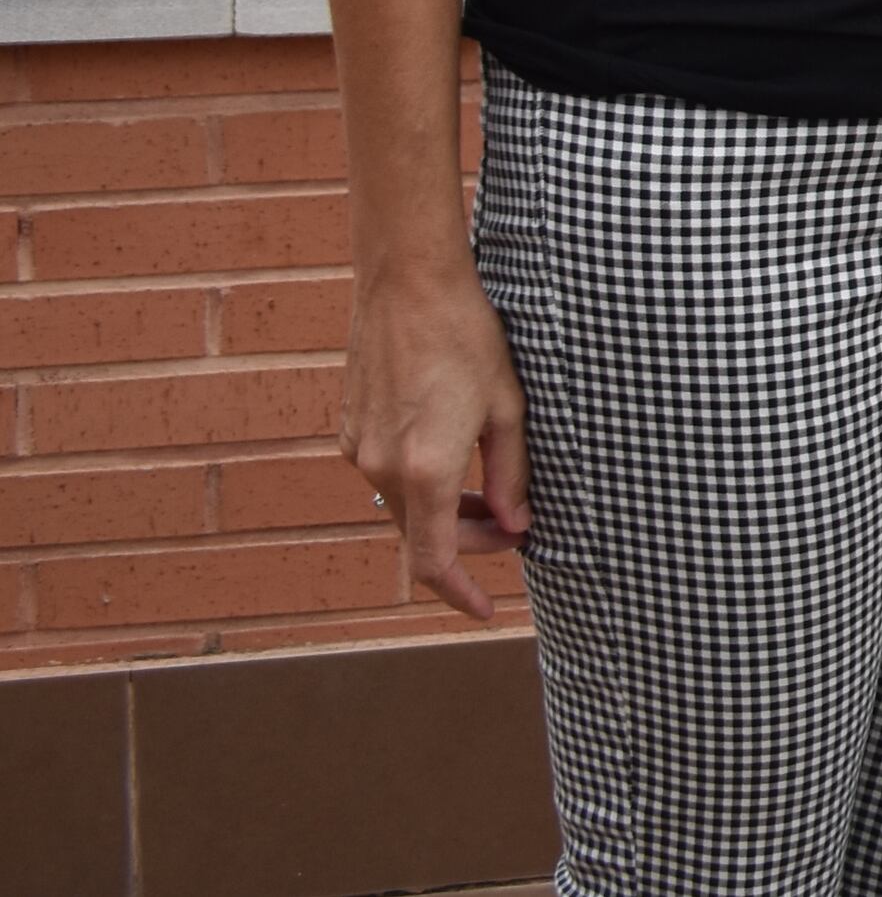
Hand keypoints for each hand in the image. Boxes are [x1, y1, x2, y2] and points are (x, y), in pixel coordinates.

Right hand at [339, 258, 527, 619]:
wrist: (407, 284)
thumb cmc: (469, 337)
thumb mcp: (508, 407)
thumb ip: (511, 474)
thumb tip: (516, 525)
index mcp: (424, 467)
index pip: (433, 561)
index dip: (460, 593)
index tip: (485, 612)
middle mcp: (381, 468)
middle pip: (420, 538)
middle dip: (467, 542)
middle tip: (513, 524)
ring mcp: (359, 450)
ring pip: (402, 509)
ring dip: (443, 513)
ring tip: (489, 491)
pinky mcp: (350, 430)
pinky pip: (385, 477)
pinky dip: (418, 486)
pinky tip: (452, 457)